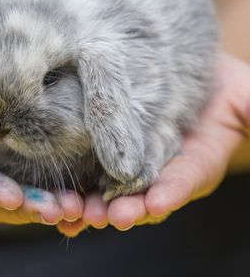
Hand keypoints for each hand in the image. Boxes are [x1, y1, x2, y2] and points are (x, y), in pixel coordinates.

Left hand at [58, 53, 249, 236]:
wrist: (188, 73)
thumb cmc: (220, 86)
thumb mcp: (245, 94)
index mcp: (197, 161)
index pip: (186, 179)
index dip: (172, 192)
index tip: (156, 203)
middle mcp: (163, 167)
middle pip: (144, 194)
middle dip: (126, 208)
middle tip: (106, 216)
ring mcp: (135, 161)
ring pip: (113, 189)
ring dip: (95, 204)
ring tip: (76, 212)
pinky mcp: (109, 150)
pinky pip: (92, 171)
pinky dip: (78, 186)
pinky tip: (60, 199)